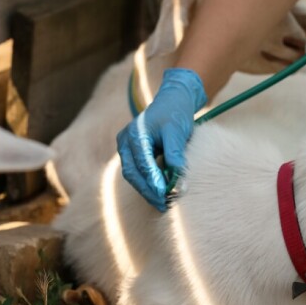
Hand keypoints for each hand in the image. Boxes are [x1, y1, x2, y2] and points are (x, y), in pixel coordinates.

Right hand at [117, 68, 206, 210]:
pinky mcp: (133, 153)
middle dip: (148, 190)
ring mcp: (127, 147)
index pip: (141, 163)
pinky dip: (149, 182)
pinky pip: (138, 171)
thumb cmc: (176, 113)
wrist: (174, 99)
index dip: (152, 181)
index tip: (164, 194)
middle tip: (163, 205)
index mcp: (134, 134)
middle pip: (133, 173)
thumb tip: (180, 183)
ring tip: (164, 203)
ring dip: (148, 190)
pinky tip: (162, 193)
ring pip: (134, 175)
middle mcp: (126, 142)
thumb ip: (176, 155)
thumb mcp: (177, 132)